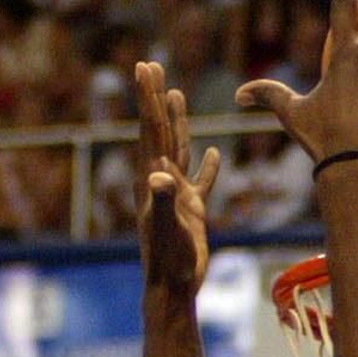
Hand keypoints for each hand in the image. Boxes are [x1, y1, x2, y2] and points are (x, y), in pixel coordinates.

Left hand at [135, 60, 219, 295]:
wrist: (173, 289)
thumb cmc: (170, 263)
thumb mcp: (168, 230)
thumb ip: (164, 201)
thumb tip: (159, 175)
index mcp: (153, 180)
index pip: (152, 130)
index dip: (148, 98)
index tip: (144, 67)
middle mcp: (160, 183)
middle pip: (160, 131)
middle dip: (155, 99)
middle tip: (151, 66)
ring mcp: (175, 196)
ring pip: (176, 149)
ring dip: (176, 121)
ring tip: (174, 94)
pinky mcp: (190, 212)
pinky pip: (199, 182)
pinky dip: (206, 167)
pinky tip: (213, 153)